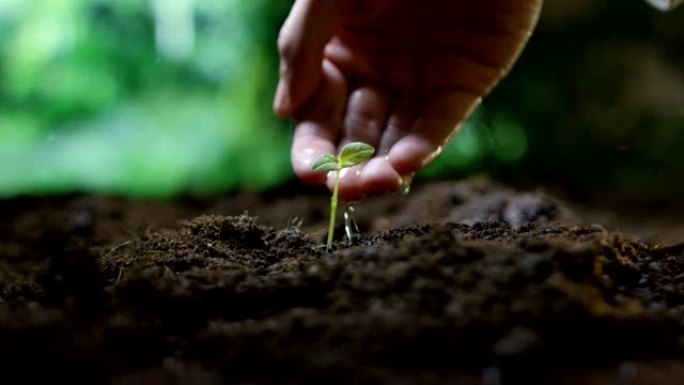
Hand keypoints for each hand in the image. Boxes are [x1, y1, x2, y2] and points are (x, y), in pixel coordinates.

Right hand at [274, 0, 542, 200]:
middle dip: (346, 167)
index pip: (317, 115)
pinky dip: (422, 147)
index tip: (310, 173)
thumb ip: (301, 46)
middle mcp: (376, 73)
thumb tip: (284, 110)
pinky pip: (439, 123)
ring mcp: (419, 80)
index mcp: (337, 54)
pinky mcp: (463, 82)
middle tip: (341, 190)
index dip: (312, 148)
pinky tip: (404, 165)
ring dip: (383, 168)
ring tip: (374, 183)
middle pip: (354, 137)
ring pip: (396, 140)